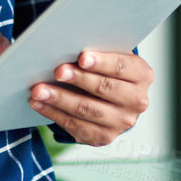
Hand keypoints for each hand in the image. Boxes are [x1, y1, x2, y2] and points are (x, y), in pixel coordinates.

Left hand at [30, 50, 152, 146]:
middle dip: (78, 79)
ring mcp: (121, 122)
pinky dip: (54, 114)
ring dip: (59, 99)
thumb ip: (100, 49)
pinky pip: (76, 125)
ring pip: (86, 110)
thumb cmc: (107, 69)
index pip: (122, 67)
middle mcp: (136, 101)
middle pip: (104, 88)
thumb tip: (69, 43)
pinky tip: (38, 103)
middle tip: (57, 71)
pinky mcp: (103, 137)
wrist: (115, 100)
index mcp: (142, 75)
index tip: (82, 58)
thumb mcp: (112, 56)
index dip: (102, 62)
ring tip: (38, 90)